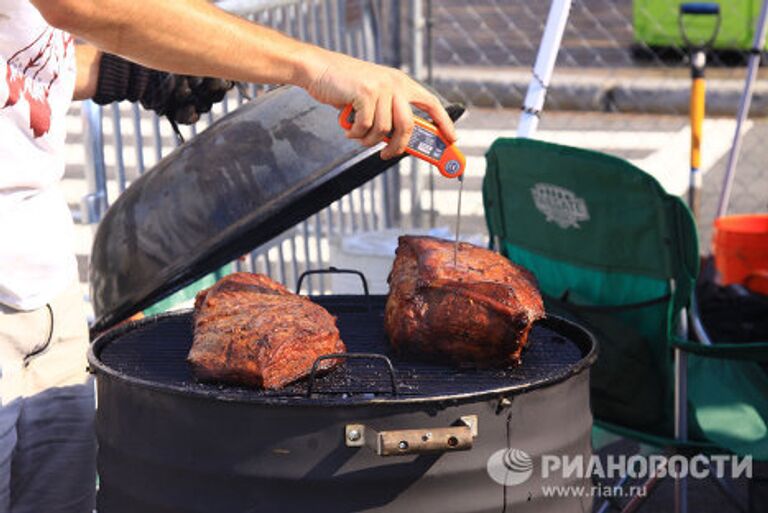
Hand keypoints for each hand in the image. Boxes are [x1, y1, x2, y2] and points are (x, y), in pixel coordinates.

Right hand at [303, 50, 455, 159]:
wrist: (318, 69)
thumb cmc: (344, 86)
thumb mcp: (373, 97)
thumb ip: (388, 114)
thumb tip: (399, 141)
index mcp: (401, 83)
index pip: (431, 103)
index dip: (444, 123)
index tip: (452, 139)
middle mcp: (395, 83)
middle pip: (408, 125)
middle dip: (398, 147)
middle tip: (386, 155)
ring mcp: (381, 87)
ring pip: (383, 130)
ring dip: (368, 139)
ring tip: (356, 133)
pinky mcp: (365, 93)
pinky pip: (366, 127)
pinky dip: (355, 133)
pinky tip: (348, 126)